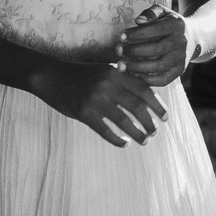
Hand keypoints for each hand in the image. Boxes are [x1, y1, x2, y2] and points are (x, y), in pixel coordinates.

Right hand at [31, 61, 169, 145]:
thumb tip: (145, 96)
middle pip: (137, 107)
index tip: (165, 117)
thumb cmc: (80, 75)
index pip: (144, 90)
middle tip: (154, 132)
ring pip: (124, 121)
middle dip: (149, 122)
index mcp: (115, 73)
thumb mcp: (103, 71)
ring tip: (144, 141)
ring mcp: (95, 100)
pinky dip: (117, 139)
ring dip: (137, 133)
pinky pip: (105, 130)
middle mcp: (108, 85)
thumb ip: (122, 80)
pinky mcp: (83, 113)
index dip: (157, 105)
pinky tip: (124, 144)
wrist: (51, 76)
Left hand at [117, 5, 190, 85]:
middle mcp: (181, 42)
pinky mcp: (179, 71)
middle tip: (118, 50)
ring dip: (138, 67)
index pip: (157, 29)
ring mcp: (182, 58)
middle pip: (158, 49)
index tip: (121, 36)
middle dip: (135, 50)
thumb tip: (139, 21)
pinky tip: (133, 75)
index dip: (138, 33)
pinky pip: (163, 79)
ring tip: (121, 66)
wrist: (192, 37)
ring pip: (160, 66)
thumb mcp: (162, 12)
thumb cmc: (168, 23)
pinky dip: (147, 80)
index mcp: (177, 25)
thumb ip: (151, 13)